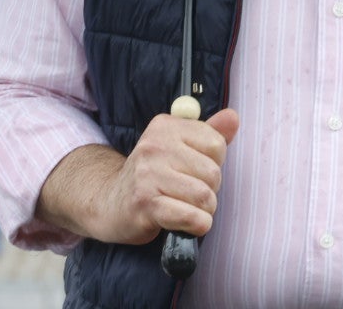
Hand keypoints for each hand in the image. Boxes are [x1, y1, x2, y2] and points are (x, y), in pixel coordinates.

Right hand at [41, 108, 240, 244]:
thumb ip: (209, 133)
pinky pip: (191, 217)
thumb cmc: (153, 176)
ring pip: (205, 196)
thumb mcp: (179, 148)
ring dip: (203, 211)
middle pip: (213, 173)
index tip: (194, 171)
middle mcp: (154, 146)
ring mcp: (147, 174)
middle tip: (188, 194)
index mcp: (165, 126)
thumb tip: (233, 117)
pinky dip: (197, 226)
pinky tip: (183, 224)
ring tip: (185, 208)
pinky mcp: (145, 203)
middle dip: (209, 191)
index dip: (213, 164)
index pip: (216, 144)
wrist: (109, 203)